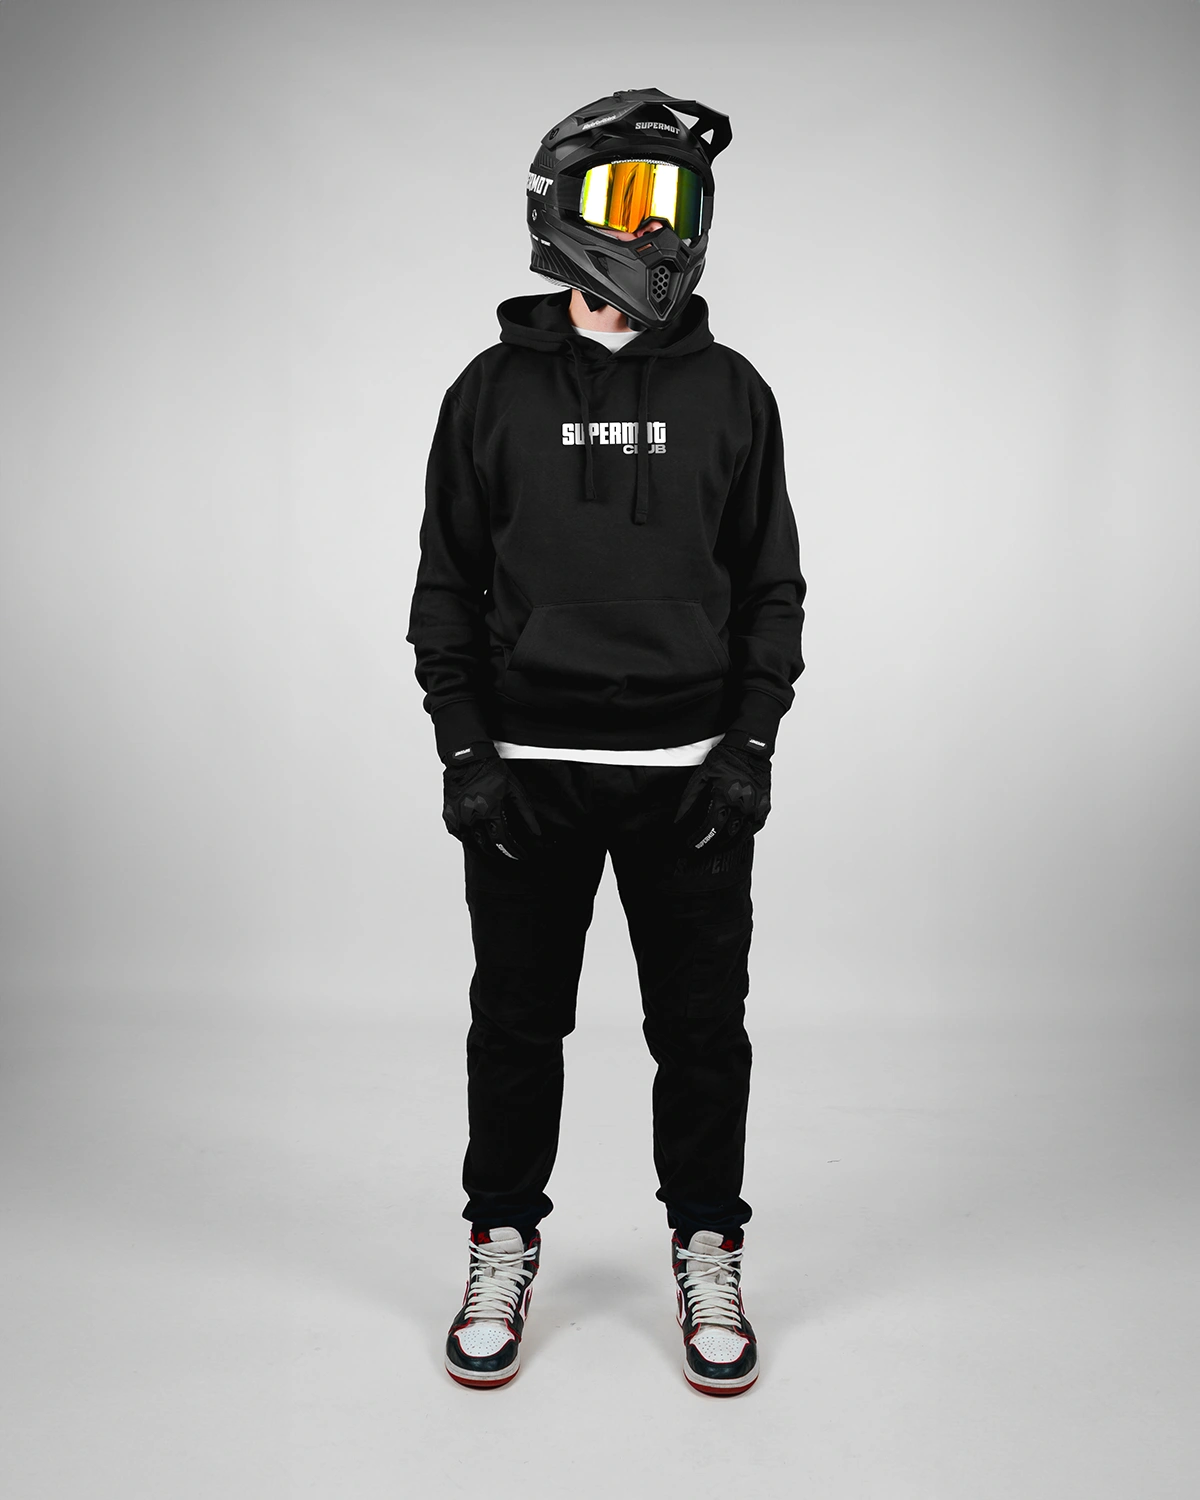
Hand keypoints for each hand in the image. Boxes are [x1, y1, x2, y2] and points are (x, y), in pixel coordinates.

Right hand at [442, 742, 544, 862]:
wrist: (467, 758)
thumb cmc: (491, 770)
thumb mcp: (514, 789)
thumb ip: (526, 813)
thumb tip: (536, 832)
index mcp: (489, 810)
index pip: (502, 841)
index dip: (513, 851)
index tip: (520, 855)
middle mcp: (472, 816)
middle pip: (487, 846)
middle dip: (500, 852)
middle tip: (508, 852)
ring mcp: (458, 817)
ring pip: (471, 843)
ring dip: (484, 848)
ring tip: (494, 848)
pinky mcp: (449, 815)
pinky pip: (459, 835)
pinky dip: (468, 838)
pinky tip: (477, 837)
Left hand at [672, 740, 771, 855]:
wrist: (749, 749)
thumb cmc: (725, 760)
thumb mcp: (701, 777)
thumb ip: (689, 800)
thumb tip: (678, 820)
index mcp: (726, 796)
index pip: (711, 827)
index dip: (700, 839)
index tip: (691, 845)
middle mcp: (743, 803)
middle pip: (726, 835)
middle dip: (711, 846)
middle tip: (700, 851)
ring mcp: (756, 807)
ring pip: (741, 836)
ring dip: (726, 845)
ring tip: (715, 849)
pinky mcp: (764, 807)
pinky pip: (753, 829)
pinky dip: (742, 836)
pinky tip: (732, 839)